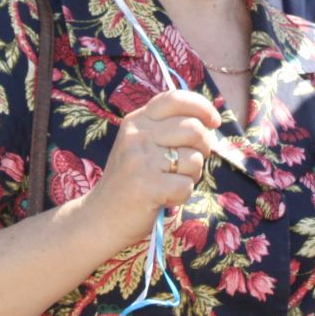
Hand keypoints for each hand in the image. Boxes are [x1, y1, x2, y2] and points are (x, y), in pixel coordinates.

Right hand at [82, 89, 218, 247]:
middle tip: (189, 163)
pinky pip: (186, 186)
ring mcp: (140, 161)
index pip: (175, 99)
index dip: (202, 107)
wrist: (101, 216)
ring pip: (194, 159)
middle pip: (193, 128)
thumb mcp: (140, 145)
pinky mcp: (147, 186)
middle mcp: (137, 136)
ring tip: (170, 182)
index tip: (214, 122)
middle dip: (204, 147)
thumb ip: (167, 129)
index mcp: (137, 121)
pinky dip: (182, 195)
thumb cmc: (130, 180)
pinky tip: (164, 198)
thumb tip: (209, 122)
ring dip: (191, 175)